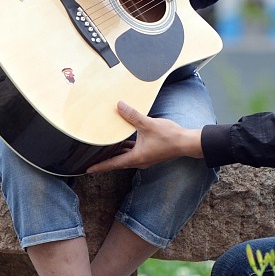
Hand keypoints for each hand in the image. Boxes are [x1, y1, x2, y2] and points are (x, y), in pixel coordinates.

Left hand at [86, 101, 204, 172]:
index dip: (100, 166)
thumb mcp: (148, 124)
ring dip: (116, 154)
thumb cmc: (169, 136)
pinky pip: (133, 152)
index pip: (113, 164)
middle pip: (117, 162)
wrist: (186, 142)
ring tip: (104, 149)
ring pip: (126, 157)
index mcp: (136, 158)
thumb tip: (119, 106)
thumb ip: (132, 115)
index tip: (88, 169)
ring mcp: (145, 158)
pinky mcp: (150, 153)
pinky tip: (123, 140)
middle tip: (92, 160)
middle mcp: (139, 161)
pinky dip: (126, 148)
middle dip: (105, 161)